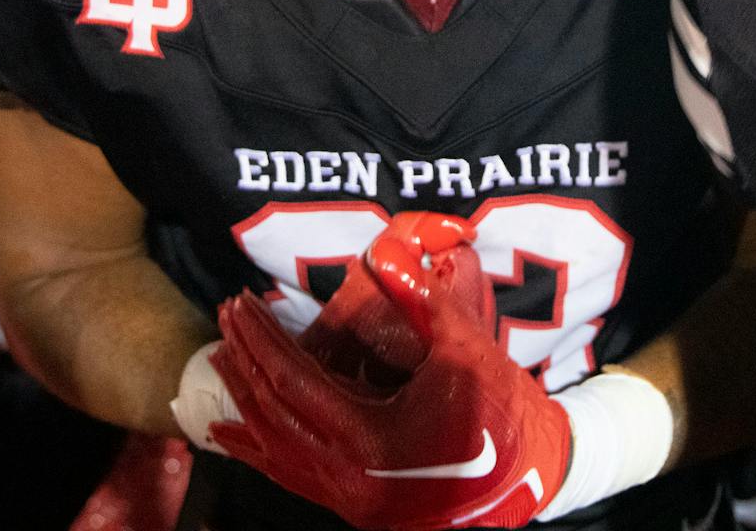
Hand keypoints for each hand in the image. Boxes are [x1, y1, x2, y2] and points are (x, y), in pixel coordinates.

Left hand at [210, 214, 569, 529]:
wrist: (532, 476)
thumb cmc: (502, 413)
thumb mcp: (466, 350)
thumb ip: (424, 300)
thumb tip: (384, 253)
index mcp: (367, 441)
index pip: (293, 383)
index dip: (262, 339)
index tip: (240, 301)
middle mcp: (346, 478)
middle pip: (272, 415)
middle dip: (244, 361)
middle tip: (227, 317)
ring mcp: (349, 498)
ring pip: (275, 450)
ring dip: (245, 401)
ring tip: (222, 360)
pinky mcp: (357, 503)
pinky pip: (291, 474)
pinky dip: (259, 447)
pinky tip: (236, 430)